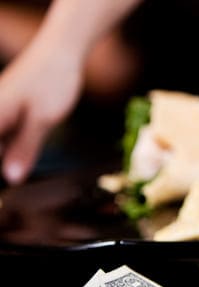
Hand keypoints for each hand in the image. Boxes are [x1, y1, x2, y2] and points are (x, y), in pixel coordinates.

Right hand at [0, 41, 82, 183]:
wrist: (61, 51)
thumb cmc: (52, 81)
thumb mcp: (42, 120)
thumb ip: (25, 149)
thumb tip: (11, 178)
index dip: (1, 170)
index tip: (5, 190)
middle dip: (5, 162)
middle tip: (17, 177)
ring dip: (8, 156)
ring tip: (26, 160)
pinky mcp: (8, 109)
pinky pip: (4, 134)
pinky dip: (11, 147)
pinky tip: (24, 154)